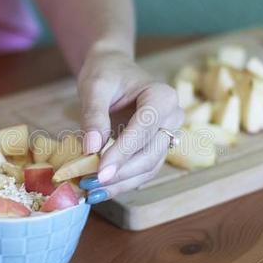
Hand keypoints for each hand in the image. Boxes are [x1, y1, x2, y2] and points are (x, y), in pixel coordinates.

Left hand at [76, 50, 183, 202]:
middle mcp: (172, 118)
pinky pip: (143, 171)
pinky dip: (122, 182)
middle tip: (90, 183)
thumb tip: (91, 148)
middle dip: (121, 172)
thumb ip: (94, 115)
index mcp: (162, 97)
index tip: (100, 171)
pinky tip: (100, 190)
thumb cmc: (106, 73)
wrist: (114, 71)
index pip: (144, 129)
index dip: (122, 152)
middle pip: (150, 154)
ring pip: (148, 168)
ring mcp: (167, 135)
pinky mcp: (156, 148)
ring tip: (91, 191)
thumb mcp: (94, 87)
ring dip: (121, 183)